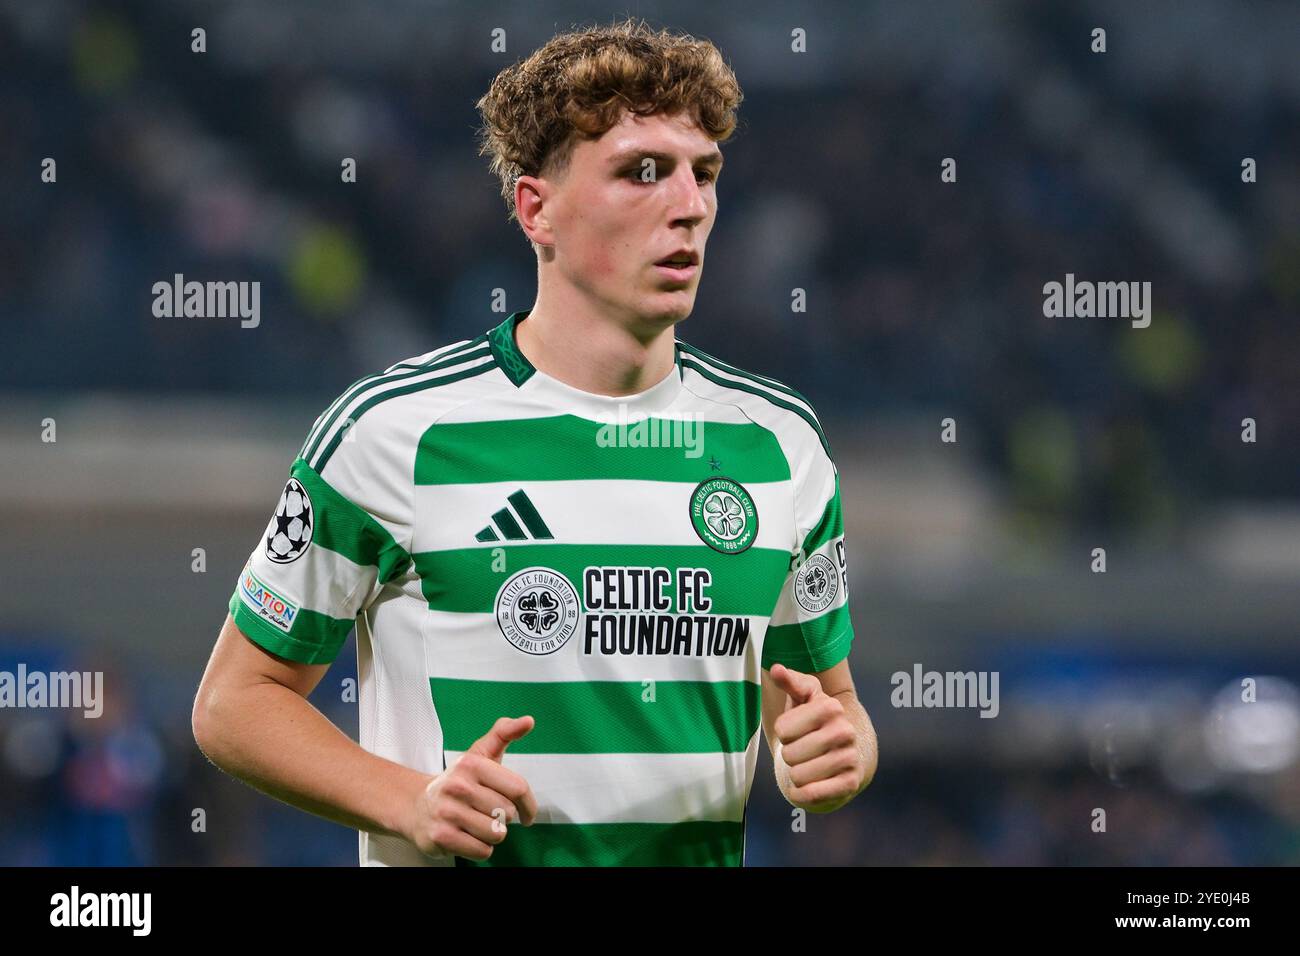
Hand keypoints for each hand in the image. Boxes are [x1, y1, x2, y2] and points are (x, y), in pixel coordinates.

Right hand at [407, 715, 539, 859]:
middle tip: (485, 812)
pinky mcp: (441, 837)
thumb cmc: (457, 782)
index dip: (529, 805)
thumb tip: (528, 720)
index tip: (527, 814)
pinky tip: (467, 836)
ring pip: (496, 834)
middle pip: (508, 814)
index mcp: (471, 763)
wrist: (416, 807)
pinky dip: (480, 848)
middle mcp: (458, 786)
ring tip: (475, 824)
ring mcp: (447, 812)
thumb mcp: (480, 754)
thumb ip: (504, 734)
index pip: (518, 788)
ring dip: (491, 834)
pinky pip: (482, 851)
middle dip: (502, 818)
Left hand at [769, 663, 867, 811]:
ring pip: (799, 776)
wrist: (841, 751)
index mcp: (831, 707)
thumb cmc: (813, 721)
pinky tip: (805, 787)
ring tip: (808, 764)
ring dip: (796, 774)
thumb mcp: (802, 697)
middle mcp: (845, 731)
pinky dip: (800, 794)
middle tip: (802, 750)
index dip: (784, 732)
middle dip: (790, 754)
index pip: (782, 729)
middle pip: (790, 754)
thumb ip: (789, 682)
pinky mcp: (851, 783)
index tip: (796, 729)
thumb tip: (776, 669)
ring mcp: (850, 758)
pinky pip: (811, 795)